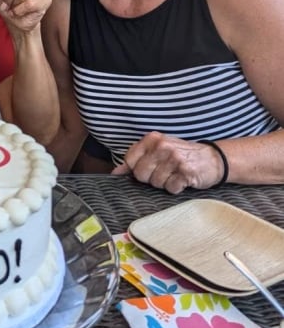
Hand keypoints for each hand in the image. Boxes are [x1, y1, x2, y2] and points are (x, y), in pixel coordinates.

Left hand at [112, 131, 226, 193]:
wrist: (213, 159)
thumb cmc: (181, 155)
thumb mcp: (158, 149)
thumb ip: (136, 158)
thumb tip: (115, 172)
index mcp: (152, 138)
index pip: (130, 160)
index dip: (136, 168)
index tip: (147, 168)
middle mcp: (162, 146)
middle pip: (141, 174)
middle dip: (150, 178)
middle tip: (164, 172)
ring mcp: (174, 159)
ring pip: (155, 183)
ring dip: (164, 183)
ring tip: (174, 174)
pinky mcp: (186, 172)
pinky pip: (170, 188)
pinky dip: (176, 188)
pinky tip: (182, 179)